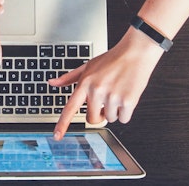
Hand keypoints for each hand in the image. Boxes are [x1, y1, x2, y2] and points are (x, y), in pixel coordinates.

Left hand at [49, 27, 164, 139]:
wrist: (135, 52)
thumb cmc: (112, 59)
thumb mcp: (88, 66)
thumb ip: (69, 77)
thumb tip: (52, 83)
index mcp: (85, 83)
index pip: (70, 108)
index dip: (62, 124)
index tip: (57, 136)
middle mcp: (97, 91)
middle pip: (92, 119)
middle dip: (99, 114)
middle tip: (105, 101)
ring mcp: (112, 97)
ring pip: (110, 119)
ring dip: (114, 110)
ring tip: (118, 92)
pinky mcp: (128, 101)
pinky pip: (124, 119)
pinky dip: (126, 112)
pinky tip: (126, 95)